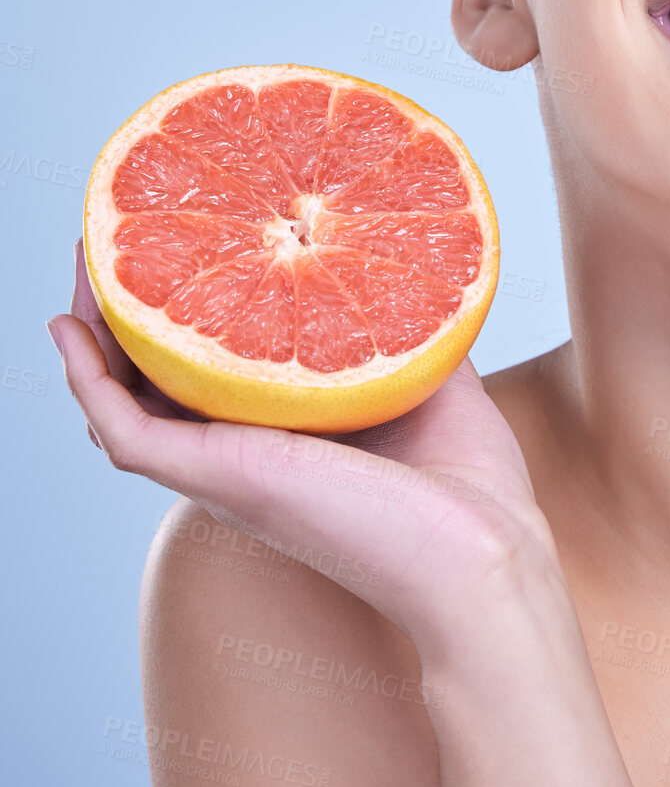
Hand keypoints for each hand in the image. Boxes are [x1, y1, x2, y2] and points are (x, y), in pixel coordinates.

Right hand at [48, 237, 555, 660]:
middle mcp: (249, 452)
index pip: (220, 369)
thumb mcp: (434, 374)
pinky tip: (68, 333)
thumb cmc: (470, 483)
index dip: (192, 311)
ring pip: (125, 402)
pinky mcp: (222, 478)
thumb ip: (411, 324)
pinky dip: (88, 385)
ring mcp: (230, 467)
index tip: (184, 245)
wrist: (484, 545)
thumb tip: (408, 262)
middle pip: (158, 379)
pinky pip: (128, 435)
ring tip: (84, 264)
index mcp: (292, 433)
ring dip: (95, 334)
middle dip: (129, 312)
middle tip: (113, 241)